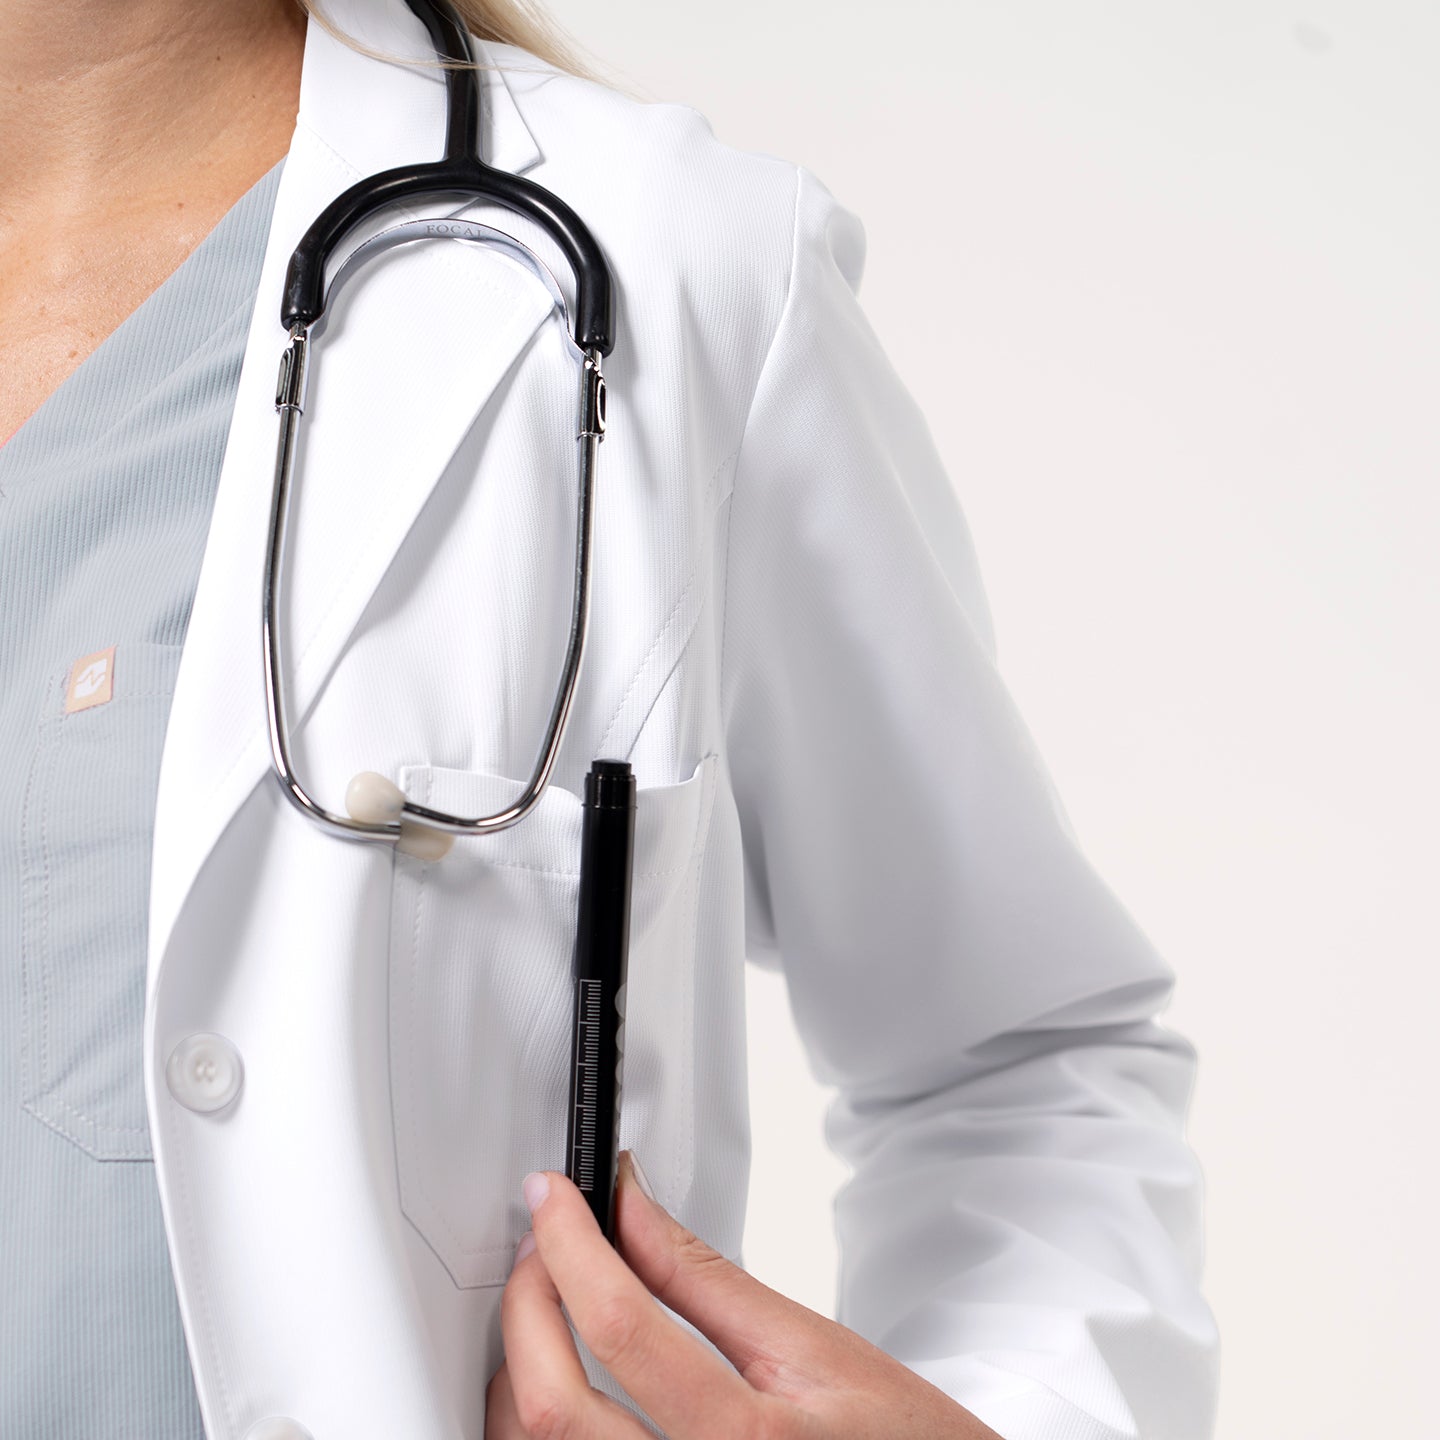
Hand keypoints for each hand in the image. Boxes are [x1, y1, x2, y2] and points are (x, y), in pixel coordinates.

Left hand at [484, 1151, 1003, 1438]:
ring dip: (519, 1368)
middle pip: (553, 1408)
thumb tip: (631, 1208)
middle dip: (528, 1303)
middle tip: (541, 1243)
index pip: (621, 1327)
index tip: (552, 1197)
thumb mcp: (813, 1348)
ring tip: (544, 1304)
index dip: (571, 1243)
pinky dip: (538, 1428)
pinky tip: (550, 1381)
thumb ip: (705, 1280)